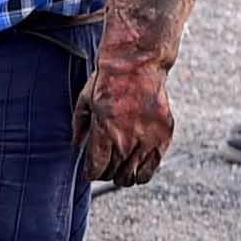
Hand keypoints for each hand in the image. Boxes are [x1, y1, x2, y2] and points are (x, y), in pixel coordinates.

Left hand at [74, 0, 190, 187]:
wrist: (137, 64)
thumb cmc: (107, 81)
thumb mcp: (85, 101)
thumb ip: (80, 126)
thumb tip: (76, 145)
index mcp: (105, 134)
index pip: (96, 169)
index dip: (90, 173)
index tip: (88, 171)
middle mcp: (127, 141)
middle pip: (114, 174)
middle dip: (105, 173)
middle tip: (103, 167)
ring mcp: (148, 139)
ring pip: (134, 176)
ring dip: (124, 175)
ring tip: (120, 169)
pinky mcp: (164, 135)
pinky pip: (154, 166)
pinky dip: (144, 170)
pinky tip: (137, 164)